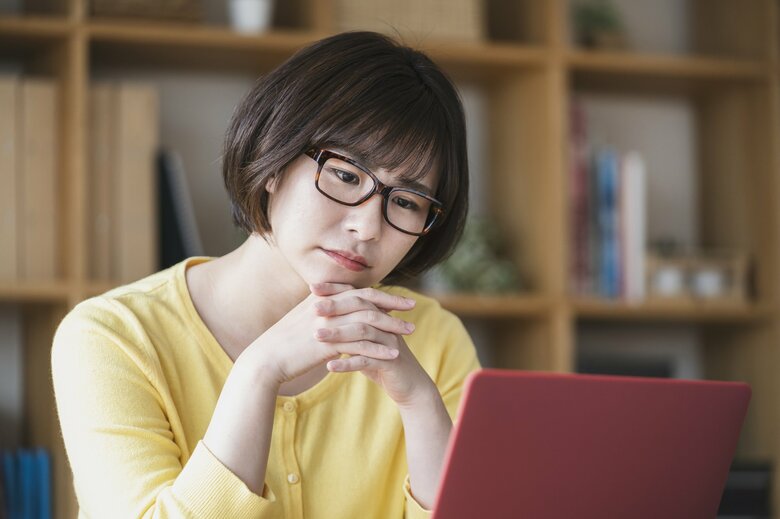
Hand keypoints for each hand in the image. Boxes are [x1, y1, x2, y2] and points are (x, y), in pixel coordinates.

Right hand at [238, 282, 417, 389]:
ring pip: (367, 321)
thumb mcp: (302, 322)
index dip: (379, 294)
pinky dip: (379, 349)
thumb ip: (321, 314)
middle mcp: (326, 306)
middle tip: (412, 307)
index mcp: (321, 298)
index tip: (397, 297)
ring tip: (410, 332)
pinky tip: (394, 354)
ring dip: (391, 326)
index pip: (357, 291)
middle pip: (366, 300)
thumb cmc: (282, 344)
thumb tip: (337, 314)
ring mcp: (327, 324)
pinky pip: (360, 344)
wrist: (264, 361)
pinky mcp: (327, 344)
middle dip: (392, 303)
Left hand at [310, 283, 437, 408]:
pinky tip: (330, 367)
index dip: (336, 290)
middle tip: (313, 309)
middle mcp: (386, 324)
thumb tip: (323, 315)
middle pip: (360, 308)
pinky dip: (347, 363)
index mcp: (379, 315)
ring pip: (363, 332)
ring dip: (338, 334)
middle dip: (336, 307)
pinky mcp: (391, 362)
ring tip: (316, 336)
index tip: (313, 288)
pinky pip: (367, 360)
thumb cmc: (381, 360)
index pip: (356, 295)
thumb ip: (349, 327)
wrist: (409, 385)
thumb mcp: (365, 341)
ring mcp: (390, 342)